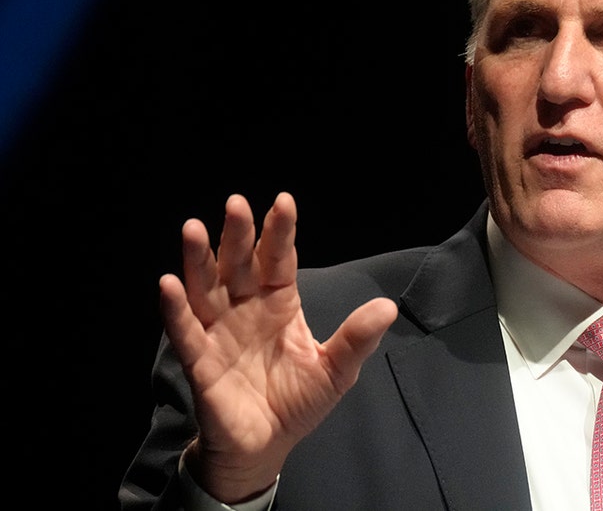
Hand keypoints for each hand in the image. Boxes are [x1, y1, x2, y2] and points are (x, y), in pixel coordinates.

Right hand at [159, 192, 397, 502]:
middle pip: (239, 264)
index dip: (280, 232)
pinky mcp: (200, 361)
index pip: (279, 260)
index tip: (283, 201)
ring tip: (194, 228)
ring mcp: (219, 332)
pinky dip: (176, 309)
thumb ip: (357, 338)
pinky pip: (184, 331)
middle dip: (238, 235)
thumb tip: (388, 306)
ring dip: (198, 260)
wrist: (266, 447)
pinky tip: (168, 284)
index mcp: (279, 304)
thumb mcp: (336, 370)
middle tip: (235, 204)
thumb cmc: (298, 402)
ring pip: (205, 287)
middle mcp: (245, 309)